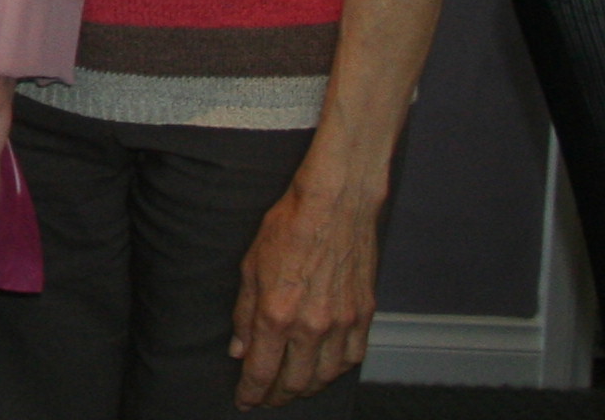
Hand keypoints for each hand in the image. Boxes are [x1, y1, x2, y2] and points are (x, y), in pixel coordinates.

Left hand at [231, 176, 379, 405]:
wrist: (335, 204)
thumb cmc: (288, 227)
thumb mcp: (250, 267)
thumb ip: (245, 314)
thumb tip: (240, 350)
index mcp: (278, 315)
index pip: (262, 371)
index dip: (251, 392)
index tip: (244, 401)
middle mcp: (312, 327)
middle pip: (295, 382)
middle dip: (277, 396)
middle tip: (266, 398)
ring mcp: (343, 323)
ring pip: (326, 376)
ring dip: (307, 388)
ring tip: (293, 388)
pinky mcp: (364, 315)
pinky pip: (353, 357)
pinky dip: (337, 370)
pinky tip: (325, 369)